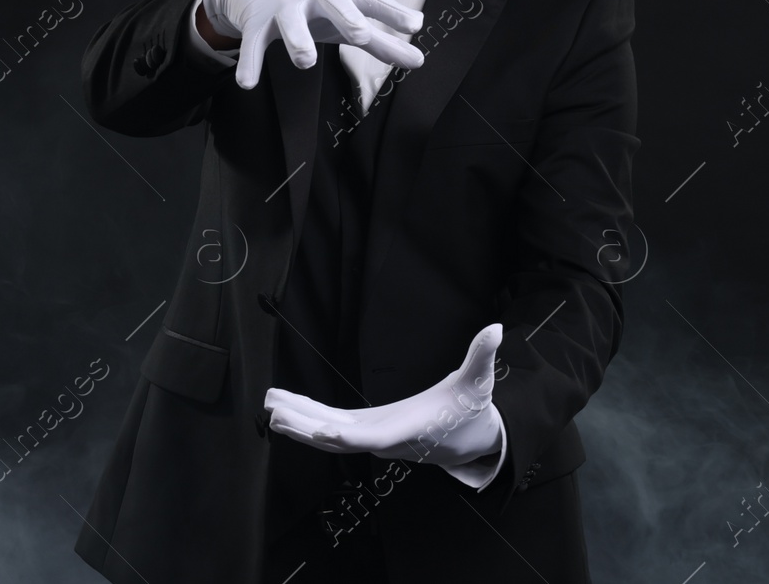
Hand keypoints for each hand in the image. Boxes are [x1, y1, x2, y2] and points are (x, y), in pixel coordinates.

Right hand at [201, 0, 425, 89]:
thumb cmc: (318, 7)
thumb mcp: (349, 19)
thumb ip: (383, 42)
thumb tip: (420, 61)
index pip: (371, 2)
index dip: (392, 13)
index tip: (416, 25)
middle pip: (333, 2)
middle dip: (346, 16)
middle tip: (360, 35)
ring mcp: (285, 9)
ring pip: (291, 23)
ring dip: (298, 41)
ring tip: (305, 61)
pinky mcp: (256, 24)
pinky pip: (253, 44)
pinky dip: (249, 63)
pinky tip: (248, 83)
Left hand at [263, 323, 503, 468]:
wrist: (472, 437)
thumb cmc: (471, 409)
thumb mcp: (478, 381)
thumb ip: (482, 355)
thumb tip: (496, 330)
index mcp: (408, 430)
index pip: (373, 437)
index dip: (348, 435)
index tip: (323, 431)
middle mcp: (385, 439)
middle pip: (339, 439)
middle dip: (306, 427)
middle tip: (275, 412)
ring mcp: (374, 436)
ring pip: (331, 435)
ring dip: (301, 422)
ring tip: (272, 406)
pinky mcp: (370, 429)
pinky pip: (334, 427)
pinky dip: (312, 417)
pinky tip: (291, 406)